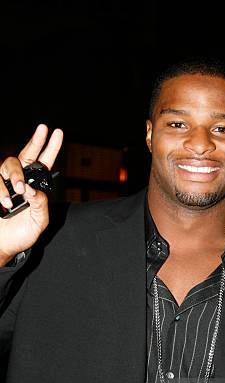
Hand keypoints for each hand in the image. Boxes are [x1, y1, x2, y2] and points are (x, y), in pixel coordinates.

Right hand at [0, 124, 63, 265]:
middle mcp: (18, 180)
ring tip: (19, 192)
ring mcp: (3, 182)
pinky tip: (6, 204)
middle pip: (25, 155)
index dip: (50, 147)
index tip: (57, 132)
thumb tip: (31, 188)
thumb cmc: (22, 234)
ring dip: (15, 176)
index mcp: (33, 186)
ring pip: (8, 164)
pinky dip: (1, 191)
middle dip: (35, 143)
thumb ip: (40, 204)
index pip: (42, 163)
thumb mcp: (39, 221)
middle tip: (42, 132)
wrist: (2, 245)